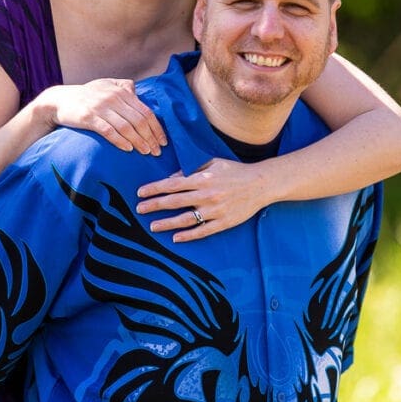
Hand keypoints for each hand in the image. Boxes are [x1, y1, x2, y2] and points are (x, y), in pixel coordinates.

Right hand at [41, 79, 166, 154]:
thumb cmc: (87, 95)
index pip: (145, 111)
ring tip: (146, 152)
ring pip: (126, 127)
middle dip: (151, 137)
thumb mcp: (106, 85)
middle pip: (139, 120)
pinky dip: (120, 140)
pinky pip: (108, 131)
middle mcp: (113, 98)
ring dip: (139, 141)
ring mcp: (100, 108)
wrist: (59, 100)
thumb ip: (124, 86)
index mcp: (121, 92)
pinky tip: (128, 149)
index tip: (163, 141)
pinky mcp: (88, 118)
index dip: (156, 127)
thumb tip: (138, 92)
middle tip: (157, 151)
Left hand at [136, 158, 267, 240]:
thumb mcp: (213, 163)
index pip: (172, 184)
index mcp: (203, 178)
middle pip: (174, 202)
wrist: (260, 184)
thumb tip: (173, 178)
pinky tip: (176, 238)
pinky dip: (188, 236)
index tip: (141, 193)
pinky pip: (202, 231)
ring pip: (185, 219)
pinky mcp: (223, 222)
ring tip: (153, 226)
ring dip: (167, 223)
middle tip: (140, 209)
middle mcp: (206, 195)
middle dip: (154, 205)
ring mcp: (215, 210)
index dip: (154, 189)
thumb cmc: (235, 171)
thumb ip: (192, 168)